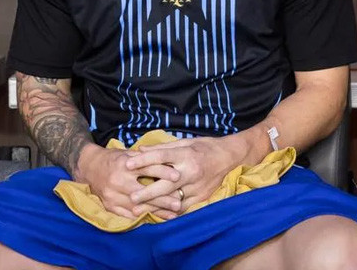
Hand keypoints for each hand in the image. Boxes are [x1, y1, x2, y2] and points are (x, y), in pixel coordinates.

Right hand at [75, 144, 180, 219]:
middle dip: (163, 199)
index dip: (163, 172)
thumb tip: (170, 162)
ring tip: (172, 215)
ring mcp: (112, 195)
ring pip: (137, 207)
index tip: (178, 177)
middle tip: (179, 203)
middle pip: (144, 192)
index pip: (147, 168)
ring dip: (156, 212)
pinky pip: (127, 215)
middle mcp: (118, 181)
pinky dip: (143, 218)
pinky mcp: (109, 206)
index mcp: (124, 164)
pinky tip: (155, 220)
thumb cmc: (114, 159)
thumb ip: (147, 158)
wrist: (89, 167)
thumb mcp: (129, 153)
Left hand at [124, 135, 247, 217]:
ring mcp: (197, 186)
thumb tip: (140, 150)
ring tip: (138, 210)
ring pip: (173, 199)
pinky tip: (157, 215)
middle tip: (131, 197)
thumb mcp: (185, 142)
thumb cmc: (205, 147)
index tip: (127, 164)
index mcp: (187, 155)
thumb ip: (162, 148)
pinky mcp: (202, 197)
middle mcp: (191, 172)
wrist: (229, 157)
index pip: (162, 157)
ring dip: (154, 205)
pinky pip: (183, 207)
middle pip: (166, 184)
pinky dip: (169, 211)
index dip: (144, 160)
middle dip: (147, 192)